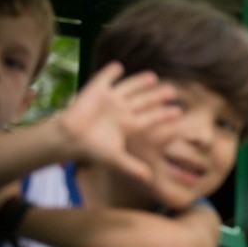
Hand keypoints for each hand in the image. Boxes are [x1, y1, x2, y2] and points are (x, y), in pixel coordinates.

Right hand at [57, 62, 179, 180]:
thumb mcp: (115, 159)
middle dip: (157, 96)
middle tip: (172, 91)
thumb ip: (132, 167)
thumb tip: (148, 180)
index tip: (178, 112)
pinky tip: (119, 67)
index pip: (150, 118)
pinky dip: (111, 72)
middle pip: (144, 101)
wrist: (69, 140)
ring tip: (153, 77)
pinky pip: (105, 79)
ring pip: (129, 88)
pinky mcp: (95, 91)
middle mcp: (122, 111)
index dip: (163, 115)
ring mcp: (110, 100)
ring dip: (140, 82)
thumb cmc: (92, 150)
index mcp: (128, 125)